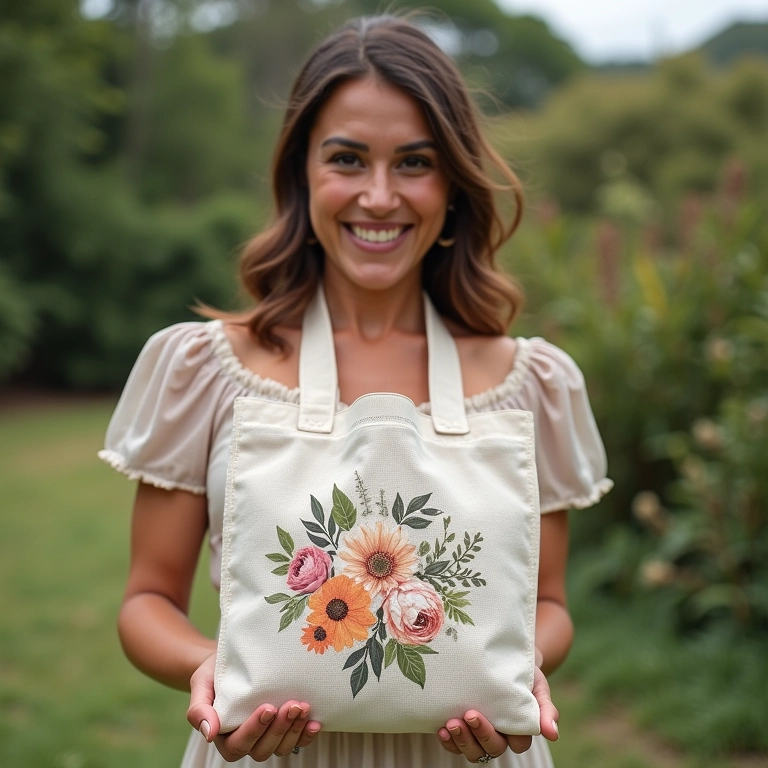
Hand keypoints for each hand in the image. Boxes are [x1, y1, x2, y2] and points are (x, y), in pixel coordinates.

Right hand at [186, 652, 321, 761]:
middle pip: (263, 749)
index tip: (268, 708)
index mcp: (224, 736)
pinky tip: (315, 722)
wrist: (233, 659)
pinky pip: (296, 741)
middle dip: (280, 729)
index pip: (238, 744)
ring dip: (294, 730)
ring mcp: (266, 736)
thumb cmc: (214, 672)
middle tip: (293, 705)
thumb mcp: (201, 684)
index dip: (255, 729)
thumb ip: (199, 709)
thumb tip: (209, 734)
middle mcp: (246, 741)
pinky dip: (306, 735)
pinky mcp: (283, 728)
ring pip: (281, 747)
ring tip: (304, 708)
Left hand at [436, 652, 558, 762]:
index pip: (517, 743)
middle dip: (481, 735)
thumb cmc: (522, 672)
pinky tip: (442, 728)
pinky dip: (449, 742)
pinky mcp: (463, 729)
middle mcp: (500, 735)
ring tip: (452, 724)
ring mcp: (480, 735)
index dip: (508, 737)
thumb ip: (545, 707)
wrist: (501, 655)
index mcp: (520, 728)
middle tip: (470, 715)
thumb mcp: (537, 684)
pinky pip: (455, 746)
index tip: (501, 718)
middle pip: (494, 748)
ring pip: (474, 752)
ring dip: (463, 742)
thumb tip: (552, 735)